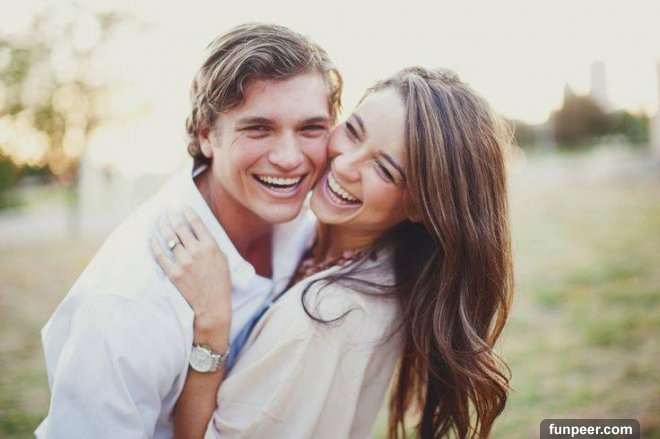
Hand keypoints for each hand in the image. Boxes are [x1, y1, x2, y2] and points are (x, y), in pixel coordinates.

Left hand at [151, 207, 231, 350]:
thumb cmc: (221, 283)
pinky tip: (152, 238)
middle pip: (180, 228)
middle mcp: (197, 251)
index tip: (181, 207)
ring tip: (158, 220)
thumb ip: (211, 244)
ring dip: (162, 227)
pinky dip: (155, 244)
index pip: (196, 223)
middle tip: (167, 211)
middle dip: (172, 217)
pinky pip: (160, 255)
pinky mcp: (174, 273)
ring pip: (169, 238)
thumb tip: (199, 231)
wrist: (212, 306)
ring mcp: (184, 262)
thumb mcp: (223, 259)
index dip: (187, 212)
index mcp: (211, 246)